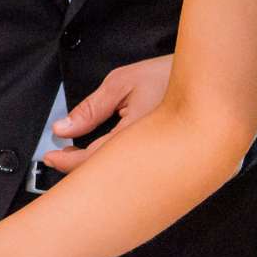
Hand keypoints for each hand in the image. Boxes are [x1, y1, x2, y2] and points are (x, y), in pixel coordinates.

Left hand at [42, 53, 172, 175]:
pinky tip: (106, 160)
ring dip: (95, 172)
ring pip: (118, 180)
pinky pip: (133, 175)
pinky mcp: (165, 166)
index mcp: (137, 134)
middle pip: (104, 177)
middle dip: (77, 171)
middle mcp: (149, 155)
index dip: (66, 161)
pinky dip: (113, 170)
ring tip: (77, 157)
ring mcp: (159, 163)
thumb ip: (90, 108)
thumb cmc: (170, 75)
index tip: (50, 156)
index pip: (92, 159)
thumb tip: (64, 128)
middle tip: (60, 158)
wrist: (207, 79)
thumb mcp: (121, 83)